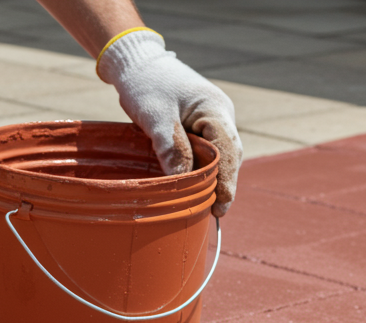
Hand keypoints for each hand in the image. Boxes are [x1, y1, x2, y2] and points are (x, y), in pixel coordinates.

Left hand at [98, 30, 241, 215]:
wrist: (137, 65)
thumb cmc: (146, 86)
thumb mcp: (156, 117)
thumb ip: (171, 146)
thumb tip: (182, 181)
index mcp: (215, 110)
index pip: (228, 150)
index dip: (226, 180)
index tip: (220, 205)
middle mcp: (219, 116)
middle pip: (228, 156)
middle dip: (222, 184)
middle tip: (214, 213)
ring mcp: (209, 122)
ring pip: (216, 155)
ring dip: (211, 178)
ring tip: (204, 206)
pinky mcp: (196, 127)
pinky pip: (203, 152)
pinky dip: (199, 169)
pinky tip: (192, 187)